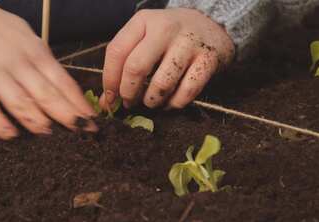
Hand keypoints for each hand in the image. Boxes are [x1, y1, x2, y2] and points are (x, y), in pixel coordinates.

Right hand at [0, 0, 96, 139]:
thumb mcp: (27, 37)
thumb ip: (43, 62)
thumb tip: (64, 87)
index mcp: (36, 52)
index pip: (64, 83)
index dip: (80, 105)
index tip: (93, 121)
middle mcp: (19, 63)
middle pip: (48, 96)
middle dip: (68, 117)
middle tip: (82, 133)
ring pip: (22, 103)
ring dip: (38, 122)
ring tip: (50, 136)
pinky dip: (0, 124)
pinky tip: (11, 135)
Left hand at [100, 8, 234, 110]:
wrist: (211, 28)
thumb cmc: (169, 38)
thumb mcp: (145, 41)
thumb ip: (123, 66)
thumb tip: (106, 103)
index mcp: (144, 21)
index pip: (116, 52)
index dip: (110, 80)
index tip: (111, 98)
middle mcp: (165, 28)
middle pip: (136, 68)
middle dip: (129, 93)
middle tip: (130, 103)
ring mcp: (188, 43)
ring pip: (161, 83)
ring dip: (152, 101)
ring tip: (151, 103)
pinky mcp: (207, 60)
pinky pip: (186, 92)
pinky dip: (175, 104)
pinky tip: (170, 103)